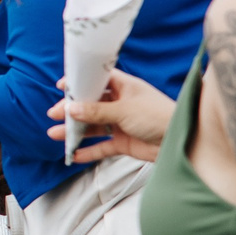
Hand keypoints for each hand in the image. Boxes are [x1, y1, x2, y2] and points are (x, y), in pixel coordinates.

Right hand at [48, 68, 174, 163]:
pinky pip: (101, 146)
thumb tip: (70, 109)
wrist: (181, 141)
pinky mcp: (124, 142)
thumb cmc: (159, 116)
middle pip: (90, 105)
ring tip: (56, 134)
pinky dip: (88, 151)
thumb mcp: (124, 109)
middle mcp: (121, 104)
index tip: (61, 87)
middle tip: (54, 114)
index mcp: (124, 87)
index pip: (97, 80)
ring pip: (93, 126)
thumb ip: (96, 111)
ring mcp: (121, 123)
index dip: (79, 82)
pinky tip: (74, 154)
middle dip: (71, 110)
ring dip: (75, 131)